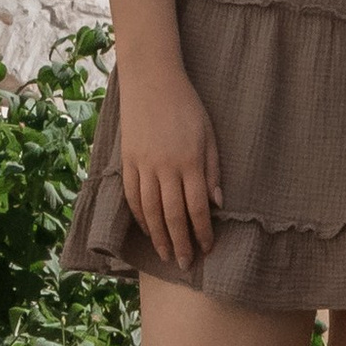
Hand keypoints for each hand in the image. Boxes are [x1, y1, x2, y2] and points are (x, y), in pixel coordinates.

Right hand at [119, 60, 220, 267]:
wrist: (151, 80)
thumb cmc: (187, 106)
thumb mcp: (209, 135)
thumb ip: (213, 170)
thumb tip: (217, 204)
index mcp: (189, 162)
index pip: (197, 208)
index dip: (202, 232)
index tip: (207, 249)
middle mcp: (165, 168)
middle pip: (172, 216)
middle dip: (180, 244)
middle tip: (185, 264)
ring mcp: (143, 165)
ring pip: (149, 211)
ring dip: (158, 237)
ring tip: (166, 255)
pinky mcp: (127, 161)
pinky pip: (132, 196)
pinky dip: (139, 217)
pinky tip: (147, 230)